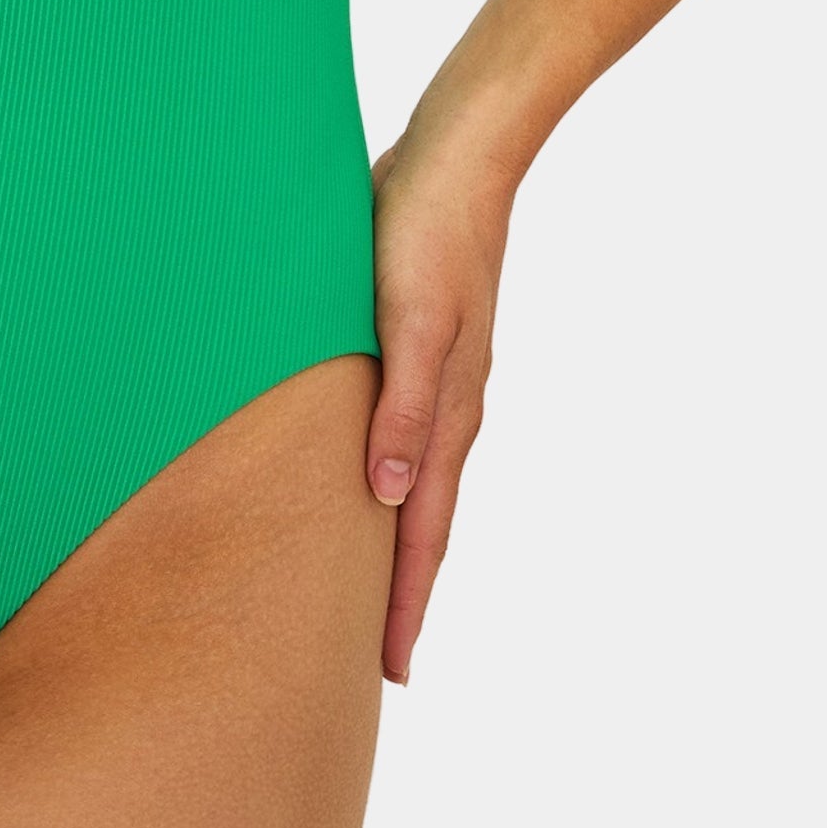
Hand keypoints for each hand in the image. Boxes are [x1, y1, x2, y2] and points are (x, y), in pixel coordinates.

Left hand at [363, 126, 514, 684]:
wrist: (457, 154)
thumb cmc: (423, 231)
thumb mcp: (409, 321)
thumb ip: (402, 408)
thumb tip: (390, 498)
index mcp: (447, 415)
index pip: (422, 534)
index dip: (403, 604)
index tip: (391, 673)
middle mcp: (449, 411)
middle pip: (424, 524)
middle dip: (402, 594)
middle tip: (378, 665)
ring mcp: (440, 381)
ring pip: (416, 485)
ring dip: (397, 543)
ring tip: (370, 592)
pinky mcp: (420, 348)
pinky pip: (406, 440)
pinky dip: (392, 482)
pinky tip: (370, 485)